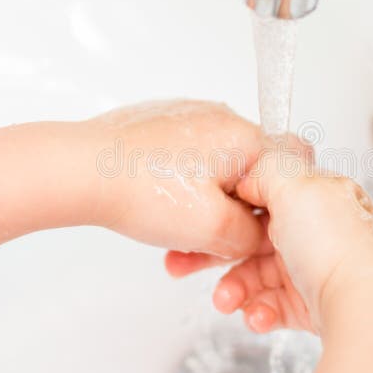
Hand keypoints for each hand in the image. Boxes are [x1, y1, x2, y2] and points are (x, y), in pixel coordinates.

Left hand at [82, 100, 307, 258]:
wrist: (77, 169)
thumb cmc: (141, 190)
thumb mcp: (213, 228)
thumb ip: (252, 237)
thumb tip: (260, 237)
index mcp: (245, 137)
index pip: (294, 165)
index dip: (282, 207)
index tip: (261, 234)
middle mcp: (221, 120)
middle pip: (250, 178)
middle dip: (234, 220)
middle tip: (208, 253)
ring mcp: (190, 121)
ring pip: (217, 177)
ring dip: (204, 215)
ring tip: (176, 247)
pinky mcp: (163, 129)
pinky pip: (189, 166)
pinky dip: (182, 196)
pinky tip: (158, 219)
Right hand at [166, 148, 372, 332]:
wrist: (360, 305)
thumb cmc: (336, 245)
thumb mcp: (294, 185)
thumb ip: (266, 168)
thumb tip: (249, 170)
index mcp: (317, 198)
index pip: (267, 196)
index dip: (233, 207)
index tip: (206, 218)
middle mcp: (318, 232)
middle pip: (255, 239)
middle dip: (221, 255)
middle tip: (189, 265)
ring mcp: (315, 269)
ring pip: (259, 276)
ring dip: (235, 289)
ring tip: (226, 301)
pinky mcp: (312, 304)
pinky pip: (273, 306)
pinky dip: (259, 312)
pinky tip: (256, 315)